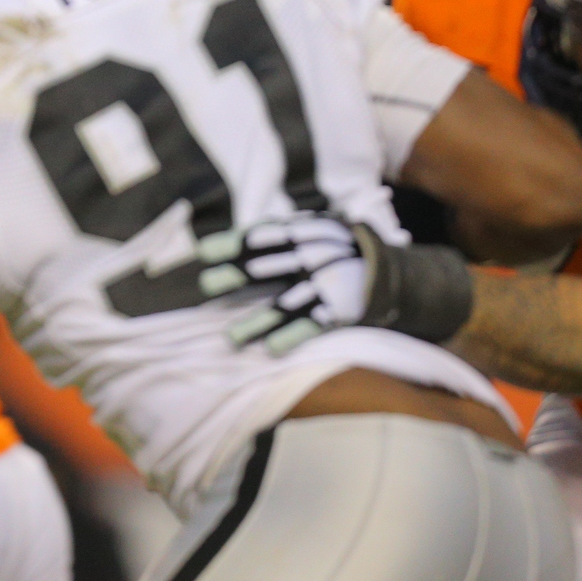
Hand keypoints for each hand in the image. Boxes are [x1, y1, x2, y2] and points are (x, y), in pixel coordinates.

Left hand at [196, 216, 369, 355]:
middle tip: (206, 284)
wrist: (377, 265)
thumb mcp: (301, 231)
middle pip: (263, 270)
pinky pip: (309, 326)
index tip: (204, 251)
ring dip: (255, 323)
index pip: (259, 238)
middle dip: (234, 276)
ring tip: (231, 338)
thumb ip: (267, 237)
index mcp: (295, 238)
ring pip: (282, 307)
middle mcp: (304, 261)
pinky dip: (290, 337)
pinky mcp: (333, 312)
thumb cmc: (324, 247)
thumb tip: (211, 248)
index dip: (232, 244)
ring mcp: (318, 288)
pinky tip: (270, 349)